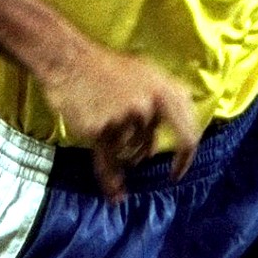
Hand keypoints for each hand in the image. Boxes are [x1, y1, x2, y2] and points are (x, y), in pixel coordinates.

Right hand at [38, 42, 201, 202]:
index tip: (179, 169)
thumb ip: (165, 98)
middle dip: (162, 161)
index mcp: (164, 89)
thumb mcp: (146, 73)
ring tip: (107, 124)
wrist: (69, 61)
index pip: (188, 131)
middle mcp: (148, 106)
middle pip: (154, 146)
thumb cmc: (107, 68)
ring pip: (130, 151)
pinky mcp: (100, 130)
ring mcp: (124, 118)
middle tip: (167, 174)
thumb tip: (178, 127)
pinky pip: (108, 162)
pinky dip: (111, 181)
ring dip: (123, 149)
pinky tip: (116, 196)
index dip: (187, 156)